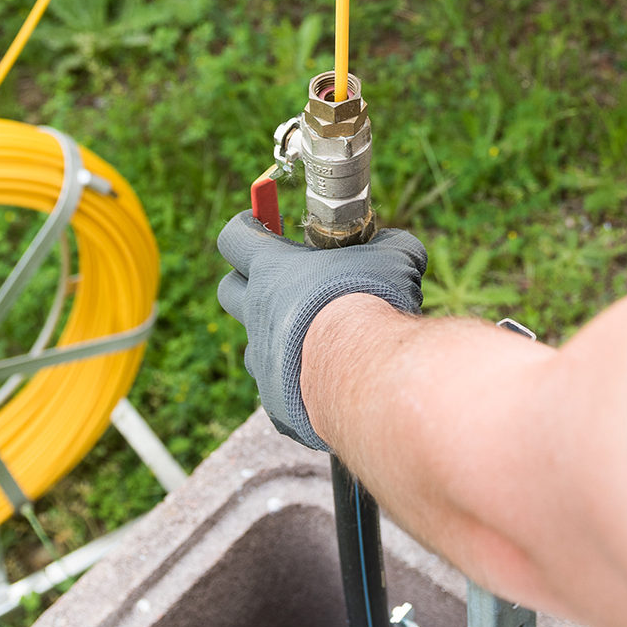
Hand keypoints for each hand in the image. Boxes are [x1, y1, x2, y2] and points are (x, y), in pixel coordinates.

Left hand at [216, 210, 425, 449]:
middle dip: (247, 282)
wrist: (365, 372)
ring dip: (275, 338)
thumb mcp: (392, 258)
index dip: (245, 228)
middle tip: (281, 281)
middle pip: (228, 290)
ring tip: (314, 338)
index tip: (257, 226)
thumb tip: (398, 245)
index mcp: (272, 270)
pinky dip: (298, 383)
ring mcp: (263, 359)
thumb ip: (391, 245)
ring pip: (254, 343)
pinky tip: (330, 381)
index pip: (234, 238)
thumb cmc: (369, 303)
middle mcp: (257, 313)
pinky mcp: (277, 400)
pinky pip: (279, 388)